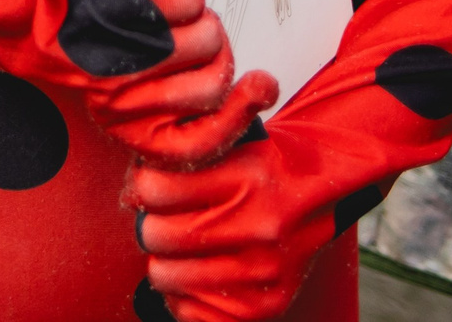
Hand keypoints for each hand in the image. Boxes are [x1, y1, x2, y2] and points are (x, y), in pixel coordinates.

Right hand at [57, 0, 276, 169]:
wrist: (39, 36)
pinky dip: (236, 116)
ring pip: (212, 84)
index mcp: (97, 16)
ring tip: (194, 46)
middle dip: (202, 20)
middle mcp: (109, 69)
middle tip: (177, 16)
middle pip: (207, 40)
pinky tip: (256, 88)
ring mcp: (124, 110)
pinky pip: (202, 141)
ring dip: (216, 60)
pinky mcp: (141, 140)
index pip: (182, 1)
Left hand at [130, 136, 334, 321]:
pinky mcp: (265, 306)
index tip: (150, 189)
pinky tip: (197, 274)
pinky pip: (190, 312)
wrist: (320, 192)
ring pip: (166, 275)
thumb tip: (131, 195)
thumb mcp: (228, 146)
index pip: (155, 190)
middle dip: (151, 226)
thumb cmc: (263, 167)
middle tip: (164, 221)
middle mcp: (258, 227)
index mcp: (245, 179)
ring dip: (164, 261)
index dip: (142, 187)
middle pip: (157, 236)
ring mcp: (262, 271)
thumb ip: (181, 162)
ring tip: (182, 248)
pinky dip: (183, 295)